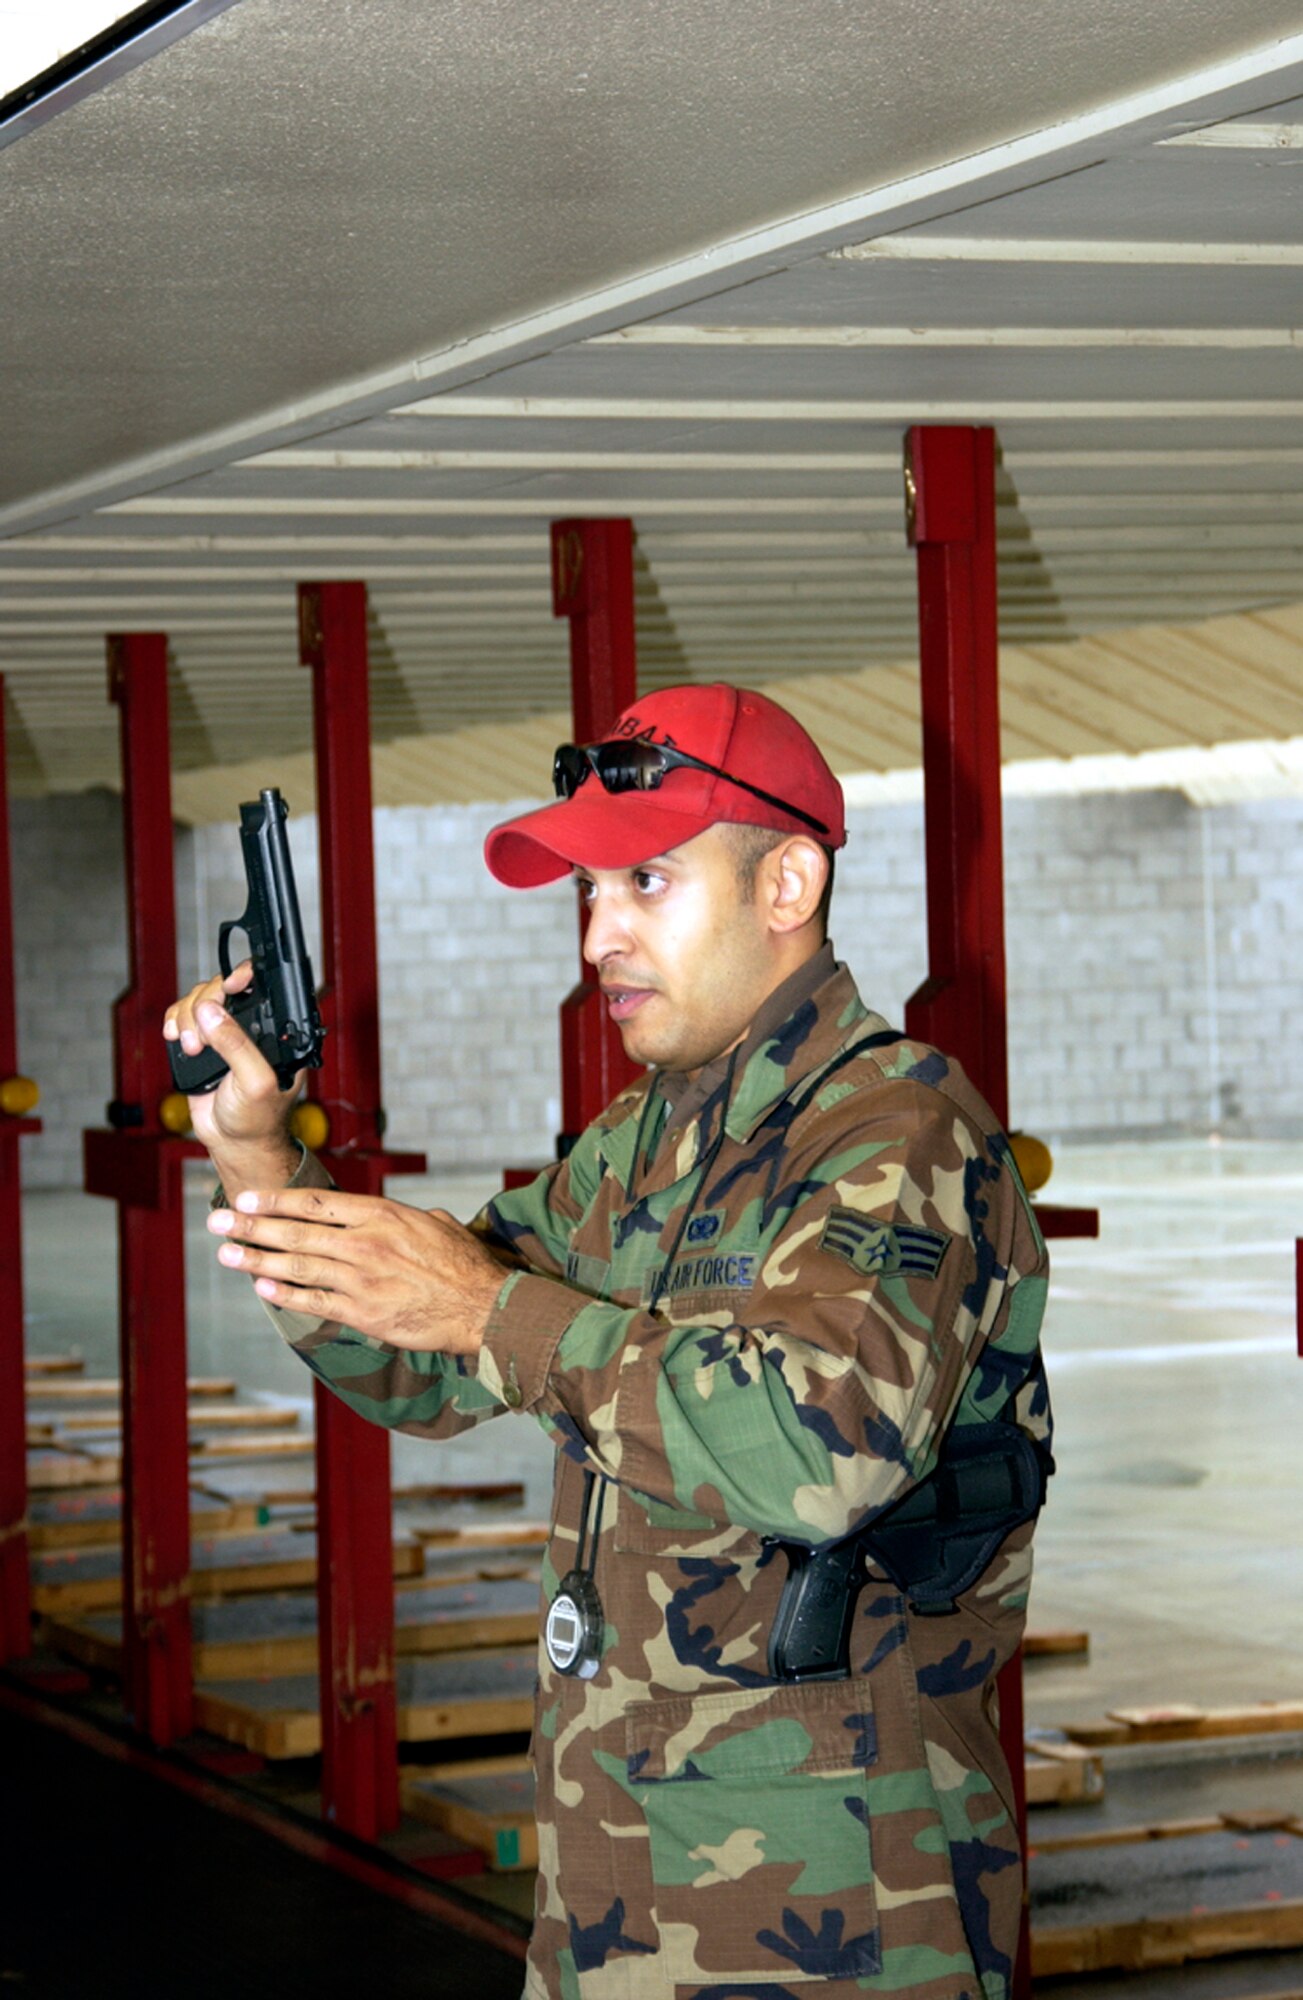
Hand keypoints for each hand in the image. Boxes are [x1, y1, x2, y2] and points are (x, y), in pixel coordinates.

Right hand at [164, 962, 301, 1184]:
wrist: (234, 1143)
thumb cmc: (257, 1118)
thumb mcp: (255, 1082)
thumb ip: (236, 1046)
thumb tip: (210, 1012)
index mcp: (277, 1030)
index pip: (265, 986)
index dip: (246, 976)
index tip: (231, 986)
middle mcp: (252, 1025)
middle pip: (222, 987)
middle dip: (206, 1007)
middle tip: (202, 1041)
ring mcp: (225, 1032)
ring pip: (200, 999)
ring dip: (188, 1018)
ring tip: (193, 1049)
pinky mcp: (203, 1041)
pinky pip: (183, 1015)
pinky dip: (175, 1021)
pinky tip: (175, 1037)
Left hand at [207, 1186, 506, 1354]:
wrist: (484, 1306)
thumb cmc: (464, 1264)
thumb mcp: (435, 1224)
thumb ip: (401, 1218)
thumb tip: (388, 1216)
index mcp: (381, 1214)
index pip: (315, 1203)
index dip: (275, 1201)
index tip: (244, 1198)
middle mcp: (365, 1243)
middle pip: (295, 1233)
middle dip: (251, 1227)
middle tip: (216, 1223)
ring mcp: (361, 1279)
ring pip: (297, 1267)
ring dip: (257, 1261)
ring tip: (226, 1255)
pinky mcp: (363, 1313)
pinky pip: (314, 1302)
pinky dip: (285, 1296)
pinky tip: (260, 1289)